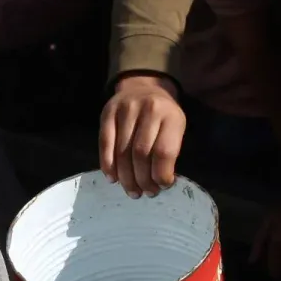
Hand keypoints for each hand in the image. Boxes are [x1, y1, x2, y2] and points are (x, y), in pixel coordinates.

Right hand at [99, 74, 185, 196]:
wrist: (143, 86)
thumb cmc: (163, 115)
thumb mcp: (176, 127)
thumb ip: (169, 150)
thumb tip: (159, 182)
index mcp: (170, 116)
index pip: (164, 151)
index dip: (161, 174)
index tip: (162, 187)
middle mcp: (147, 110)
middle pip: (141, 153)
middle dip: (142, 179)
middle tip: (145, 193)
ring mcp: (125, 109)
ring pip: (122, 151)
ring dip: (126, 176)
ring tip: (131, 190)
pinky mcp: (107, 112)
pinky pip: (105, 142)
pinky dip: (108, 163)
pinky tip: (112, 177)